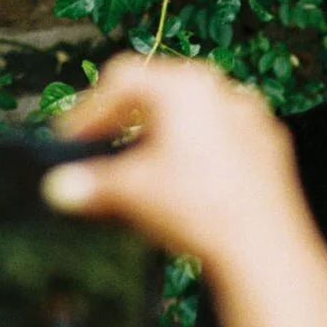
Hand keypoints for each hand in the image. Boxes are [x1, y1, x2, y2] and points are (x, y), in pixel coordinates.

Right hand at [45, 56, 316, 271]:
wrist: (263, 246)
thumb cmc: (196, 207)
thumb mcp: (129, 191)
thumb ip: (87, 183)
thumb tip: (57, 188)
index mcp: (182, 85)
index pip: (120, 80)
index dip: (87, 110)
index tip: (70, 141)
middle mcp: (220, 88)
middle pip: (160, 92)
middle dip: (126, 119)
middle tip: (103, 146)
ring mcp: (250, 115)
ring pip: (196, 114)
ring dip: (165, 135)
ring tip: (145, 167)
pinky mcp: (269, 146)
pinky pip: (225, 138)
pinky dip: (200, 152)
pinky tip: (189, 182)